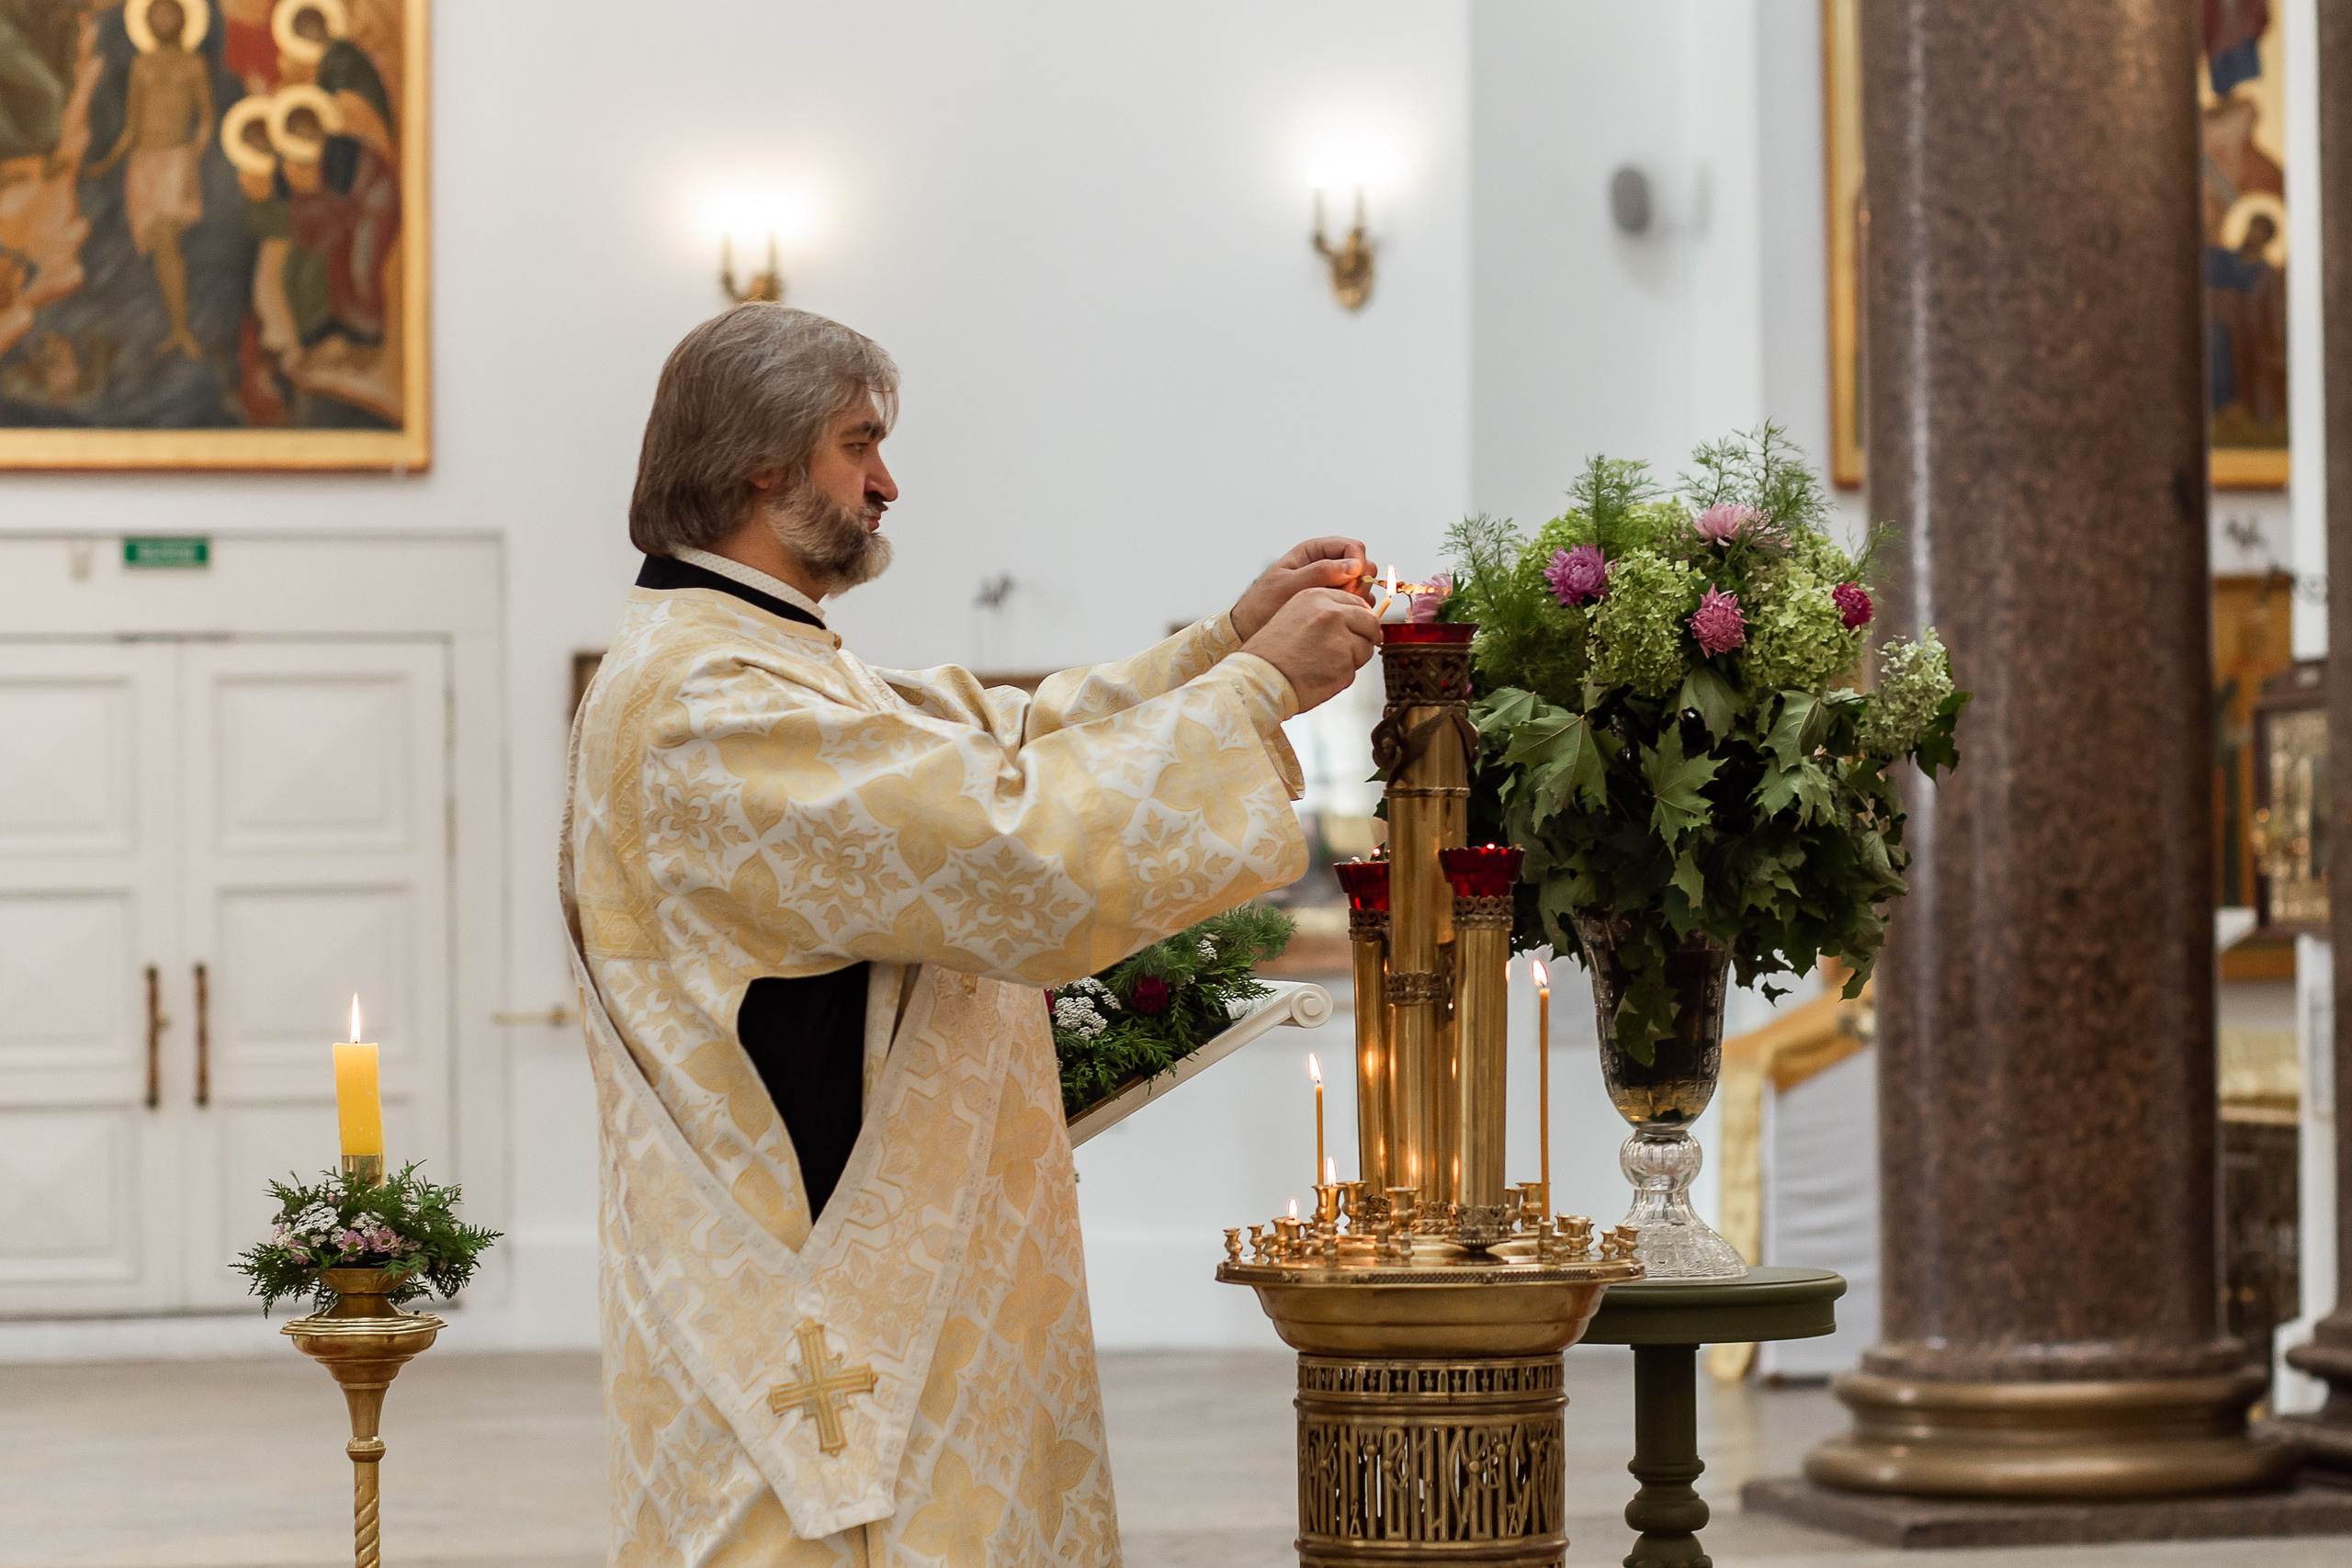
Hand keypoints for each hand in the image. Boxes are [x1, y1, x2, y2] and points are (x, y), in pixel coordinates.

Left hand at [1229, 537, 1372, 641]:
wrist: (1250, 629)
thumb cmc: (1262, 605)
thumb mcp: (1288, 586)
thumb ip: (1320, 573)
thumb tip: (1353, 565)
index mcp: (1313, 552)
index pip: (1351, 547)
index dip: (1358, 562)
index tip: (1354, 581)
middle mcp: (1325, 565)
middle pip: (1361, 564)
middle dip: (1361, 580)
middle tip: (1347, 598)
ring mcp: (1332, 585)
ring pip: (1362, 583)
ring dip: (1361, 595)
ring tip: (1345, 608)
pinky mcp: (1334, 603)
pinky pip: (1358, 600)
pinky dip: (1359, 606)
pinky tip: (1348, 616)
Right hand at [1241, 587, 1379, 711]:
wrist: (1259, 676)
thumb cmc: (1273, 651)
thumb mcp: (1296, 615)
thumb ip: (1328, 612)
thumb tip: (1364, 618)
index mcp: (1317, 596)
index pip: (1357, 602)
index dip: (1359, 620)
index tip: (1352, 631)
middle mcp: (1331, 612)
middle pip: (1369, 623)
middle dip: (1362, 638)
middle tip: (1343, 651)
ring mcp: (1339, 637)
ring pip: (1365, 648)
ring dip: (1351, 659)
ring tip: (1323, 663)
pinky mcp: (1344, 662)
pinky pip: (1355, 670)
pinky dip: (1341, 676)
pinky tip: (1319, 674)